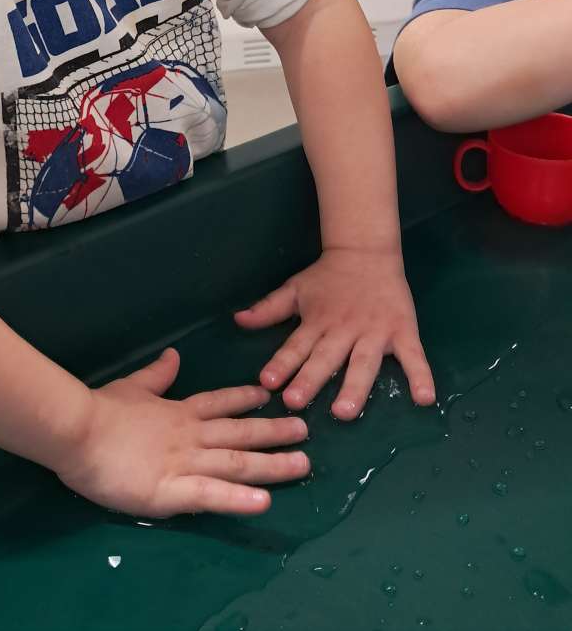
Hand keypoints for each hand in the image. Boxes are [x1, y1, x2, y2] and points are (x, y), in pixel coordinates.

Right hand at [53, 347, 309, 518]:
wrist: (77, 430)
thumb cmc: (100, 409)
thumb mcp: (133, 386)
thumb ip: (157, 375)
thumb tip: (174, 355)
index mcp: (177, 411)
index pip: (219, 403)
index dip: (245, 400)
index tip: (270, 396)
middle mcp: (190, 435)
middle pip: (239, 433)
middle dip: (274, 432)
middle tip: (306, 430)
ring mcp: (185, 462)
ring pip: (237, 463)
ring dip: (272, 464)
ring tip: (303, 465)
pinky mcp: (172, 491)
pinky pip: (212, 495)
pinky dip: (239, 499)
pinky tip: (264, 502)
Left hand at [234, 248, 435, 420]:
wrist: (367, 251)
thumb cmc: (328, 277)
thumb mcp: (294, 289)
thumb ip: (268, 308)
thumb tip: (238, 320)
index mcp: (317, 322)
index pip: (296, 346)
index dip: (282, 363)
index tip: (267, 382)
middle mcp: (343, 330)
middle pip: (325, 358)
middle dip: (310, 379)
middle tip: (295, 402)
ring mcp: (374, 332)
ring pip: (363, 363)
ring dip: (354, 387)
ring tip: (344, 411)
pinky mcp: (402, 331)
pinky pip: (413, 356)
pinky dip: (420, 375)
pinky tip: (424, 398)